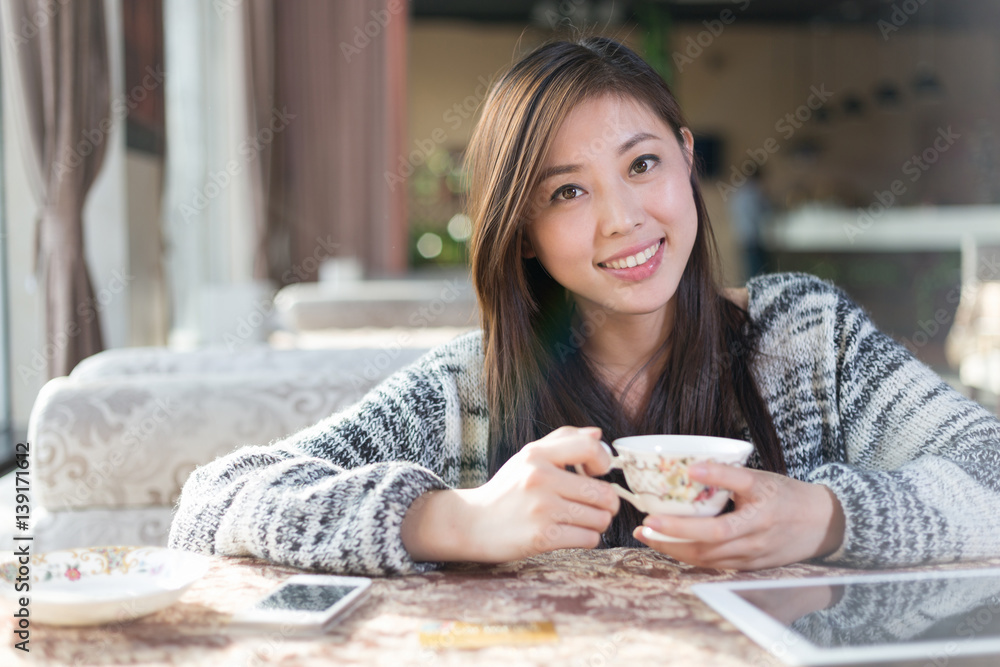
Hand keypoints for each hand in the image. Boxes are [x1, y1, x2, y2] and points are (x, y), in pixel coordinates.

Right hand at [402, 426, 619, 562]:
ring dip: (597, 523)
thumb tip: (598, 434)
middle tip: (595, 505)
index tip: (597, 473)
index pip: (590, 448)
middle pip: (604, 493)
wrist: (472, 524)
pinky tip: (571, 533)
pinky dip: (586, 539)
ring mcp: (542, 509)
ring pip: (600, 519)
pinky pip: (589, 539)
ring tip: (580, 520)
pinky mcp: (543, 538)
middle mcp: (540, 479)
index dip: (604, 462)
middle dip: (608, 503)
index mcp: (537, 455)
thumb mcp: (528, 456)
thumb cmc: (507, 489)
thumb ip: (563, 440)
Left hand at [632, 463, 844, 569]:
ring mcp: (753, 555)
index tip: (690, 470)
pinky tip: (668, 545)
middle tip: (645, 523)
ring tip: (647, 535)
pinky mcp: (750, 567)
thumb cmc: (787, 497)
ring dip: (675, 548)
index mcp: (762, 508)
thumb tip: (693, 467)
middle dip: (675, 533)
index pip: (739, 489)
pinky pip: (714, 565)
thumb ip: (730, 475)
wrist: (822, 525)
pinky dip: (689, 556)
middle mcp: (757, 535)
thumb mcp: (763, 478)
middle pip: (712, 539)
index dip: (716, 479)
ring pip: (708, 557)